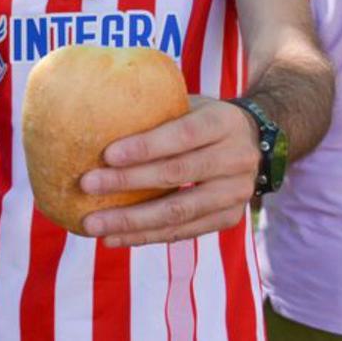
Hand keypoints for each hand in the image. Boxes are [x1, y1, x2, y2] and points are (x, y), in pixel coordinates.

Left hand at [78, 96, 260, 246]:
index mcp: (223, 124)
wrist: (254, 140)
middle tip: (87, 185)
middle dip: (128, 183)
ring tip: (93, 224)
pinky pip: (183, 232)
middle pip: (177, 174)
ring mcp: (236, 193)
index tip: (107, 155)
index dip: (146, 146)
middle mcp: (236, 159)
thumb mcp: (187, 104)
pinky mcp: (229, 218)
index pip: (183, 135)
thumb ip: (155, 111)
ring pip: (179, 212)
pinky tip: (113, 237)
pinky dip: (146, 236)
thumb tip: (95, 117)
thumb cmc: (201, 118)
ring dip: (132, 221)